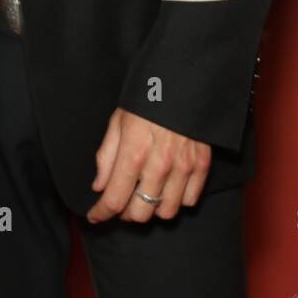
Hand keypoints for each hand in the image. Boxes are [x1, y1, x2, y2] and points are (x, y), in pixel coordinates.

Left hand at [87, 108, 210, 223]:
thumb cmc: (146, 100)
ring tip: (146, 194)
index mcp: (134, 153)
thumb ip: (107, 156)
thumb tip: (99, 185)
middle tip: (122, 200)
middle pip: (140, 213)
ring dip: (153, 208)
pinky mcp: (202, 165)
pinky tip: (168, 187)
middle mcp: (159, 165)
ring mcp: (183, 167)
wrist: (182, 82)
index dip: (101, 213)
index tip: (96, 216)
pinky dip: (177, 200)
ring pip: (166, 212)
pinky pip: (189, 200)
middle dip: (126, 212)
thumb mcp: (118, 122)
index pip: (114, 199)